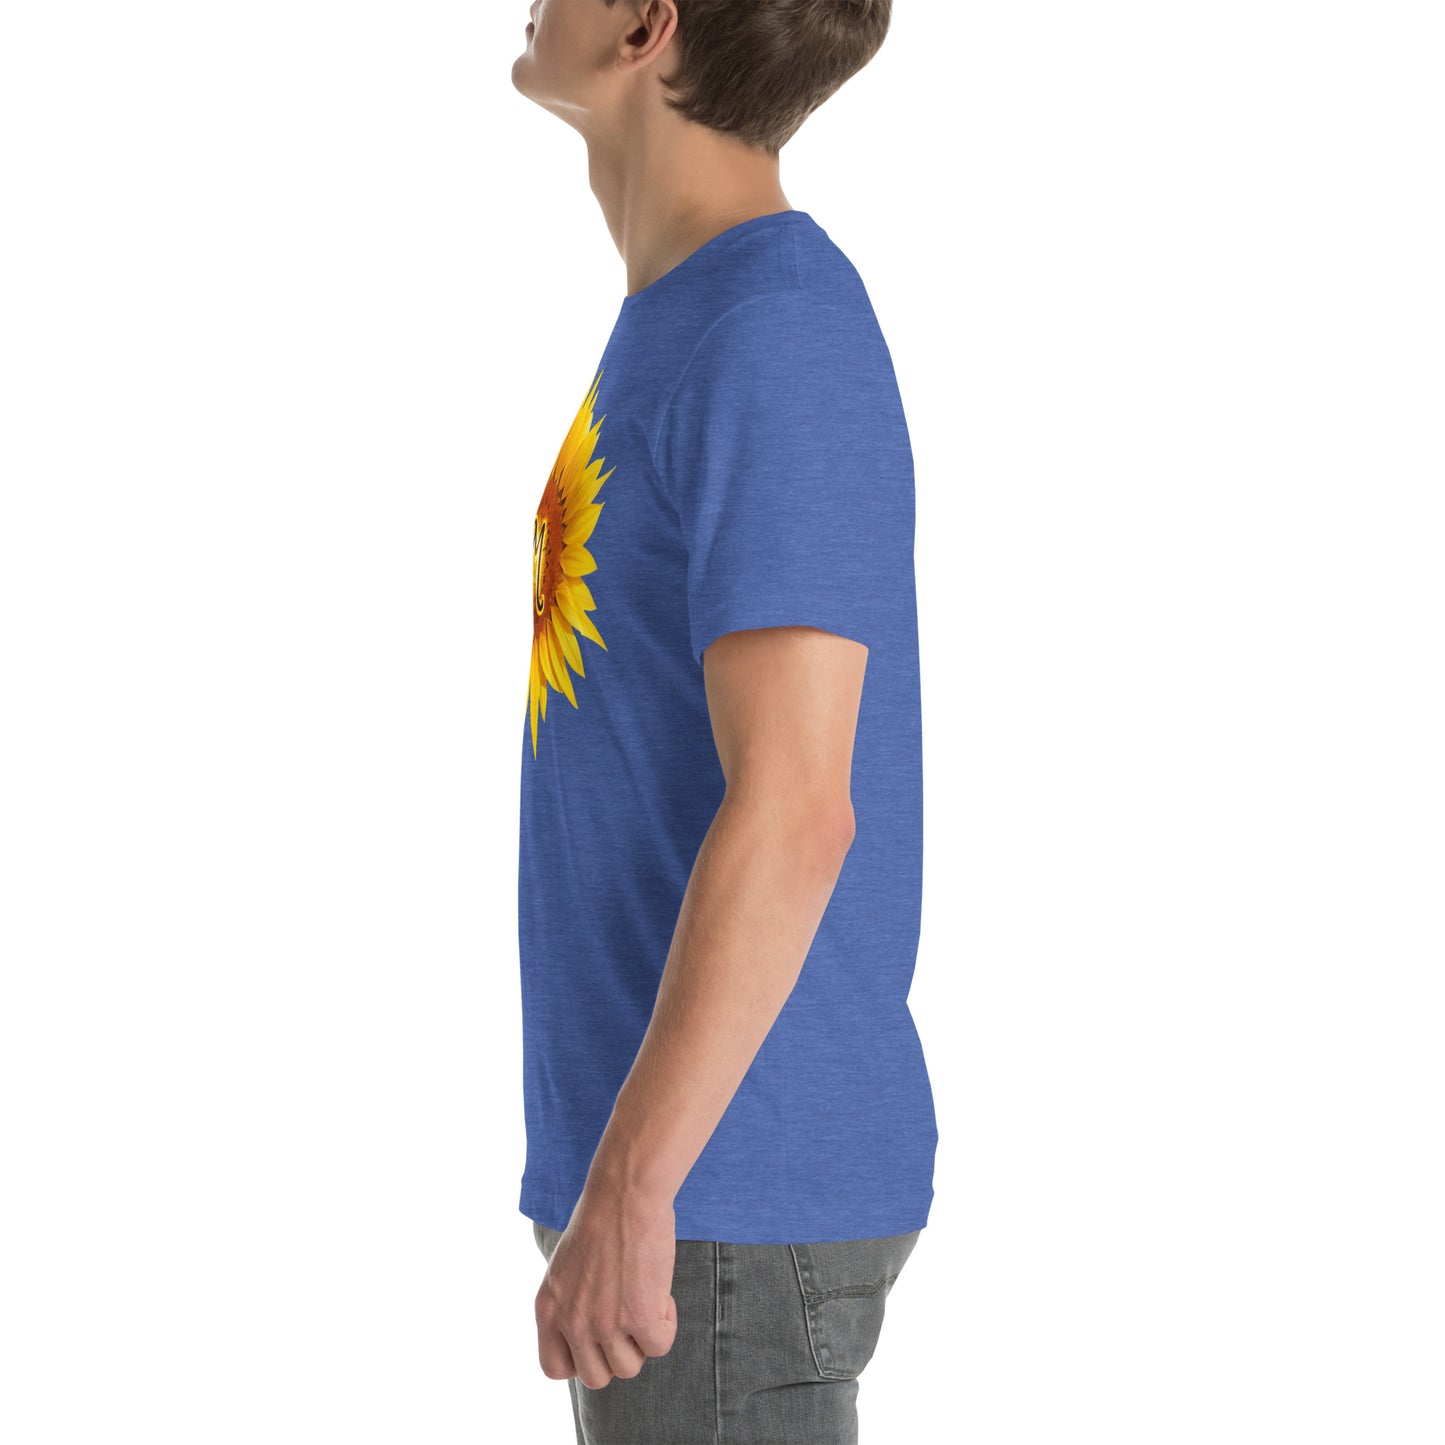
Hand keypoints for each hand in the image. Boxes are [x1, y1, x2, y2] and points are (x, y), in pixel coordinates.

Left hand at [534, 1180, 679, 1389]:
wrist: (626, 1193)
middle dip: (616, 1354)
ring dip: (642, 1339)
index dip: (580, 1360)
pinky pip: (659, 1346)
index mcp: (548, 1309)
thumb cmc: (602, 1219)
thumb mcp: (566, 1267)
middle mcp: (572, 1321)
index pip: (554, 1368)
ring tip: (645, 1300)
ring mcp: (604, 1323)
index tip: (598, 1340)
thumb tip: (589, 1337)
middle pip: (596, 1377)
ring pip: (629, 1367)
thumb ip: (570, 1305)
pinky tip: (661, 1293)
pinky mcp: (640, 1317)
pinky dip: (666, 1323)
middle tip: (628, 1319)